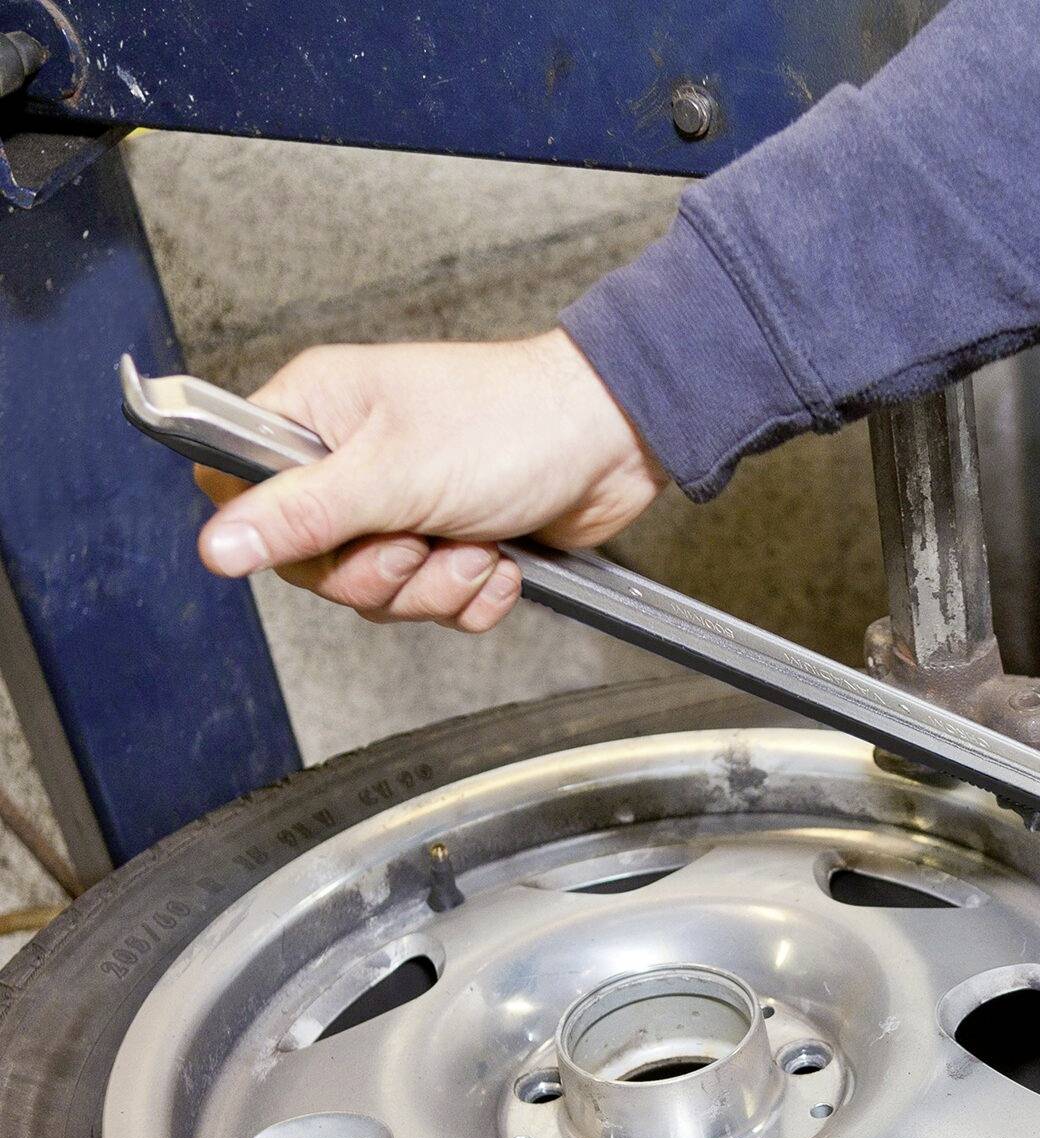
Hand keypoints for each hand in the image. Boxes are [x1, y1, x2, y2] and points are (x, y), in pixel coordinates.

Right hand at [194, 331, 666, 631]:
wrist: (609, 441)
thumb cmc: (511, 422)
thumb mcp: (390, 474)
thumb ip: (299, 516)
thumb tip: (216, 547)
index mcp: (314, 415)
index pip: (240, 491)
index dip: (277, 535)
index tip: (328, 537)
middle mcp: (349, 461)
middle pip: (315, 566)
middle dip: (382, 572)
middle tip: (420, 538)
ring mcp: (400, 506)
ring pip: (377, 595)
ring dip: (435, 587)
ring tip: (475, 541)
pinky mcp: (447, 543)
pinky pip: (432, 606)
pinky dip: (471, 596)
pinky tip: (500, 557)